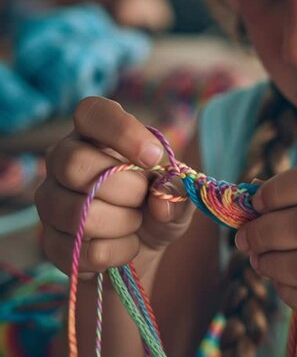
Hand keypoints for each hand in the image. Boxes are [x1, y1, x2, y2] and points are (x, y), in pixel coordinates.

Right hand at [35, 97, 194, 282]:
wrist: (141, 249)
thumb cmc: (158, 208)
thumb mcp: (179, 196)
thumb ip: (178, 190)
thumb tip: (161, 200)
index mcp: (97, 135)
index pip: (92, 112)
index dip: (122, 131)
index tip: (153, 157)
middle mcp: (64, 160)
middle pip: (74, 163)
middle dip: (125, 189)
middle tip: (143, 199)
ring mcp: (50, 200)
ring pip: (78, 213)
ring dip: (124, 224)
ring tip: (135, 223)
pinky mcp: (49, 241)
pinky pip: (83, 250)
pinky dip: (117, 252)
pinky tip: (124, 246)